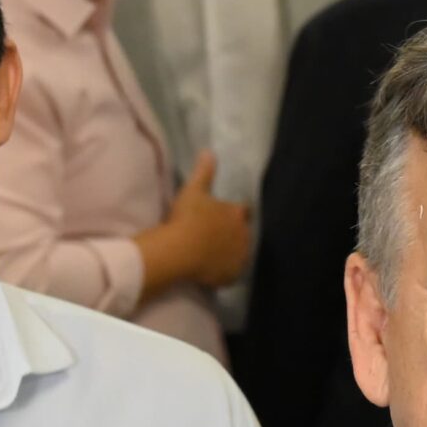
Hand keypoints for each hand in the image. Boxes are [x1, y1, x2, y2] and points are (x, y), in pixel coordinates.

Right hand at [162, 151, 252, 289]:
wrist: (181, 250)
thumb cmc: (187, 218)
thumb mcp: (194, 190)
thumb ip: (204, 172)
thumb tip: (209, 152)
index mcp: (237, 214)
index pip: (243, 210)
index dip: (235, 212)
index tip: (226, 214)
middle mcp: (245, 235)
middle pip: (243, 233)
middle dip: (234, 233)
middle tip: (216, 235)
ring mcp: (240, 257)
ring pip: (240, 253)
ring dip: (231, 252)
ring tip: (214, 253)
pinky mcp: (233, 275)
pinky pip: (232, 273)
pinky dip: (225, 270)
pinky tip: (213, 269)